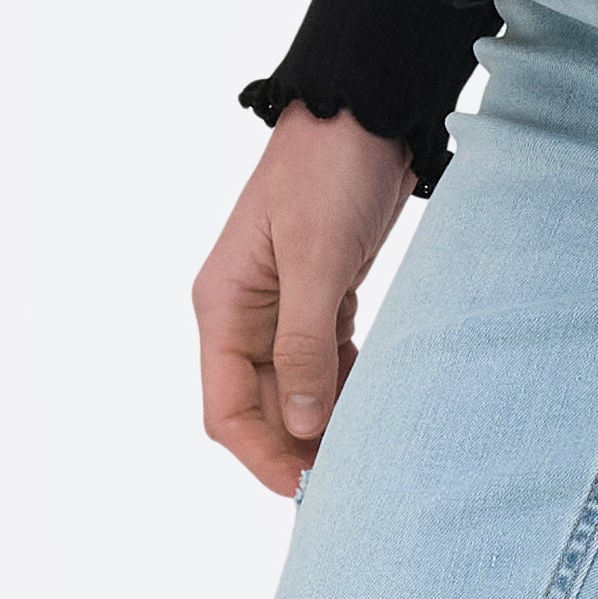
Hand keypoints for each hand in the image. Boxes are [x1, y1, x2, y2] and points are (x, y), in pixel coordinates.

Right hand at [197, 105, 419, 497]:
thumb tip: (303, 425)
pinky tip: (374, 404)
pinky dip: (345, 386)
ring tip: (367, 451)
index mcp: (223, 306)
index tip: (304, 487)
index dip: (261, 454)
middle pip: (260, 407)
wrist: (365, 112)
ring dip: (324, 421)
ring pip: (295, 389)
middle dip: (297, 446)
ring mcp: (281, 307)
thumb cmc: (329, 172)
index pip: (224, 408)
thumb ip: (305, 345)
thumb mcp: (316, 260)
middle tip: (350, 480)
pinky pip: (324, 361)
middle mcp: (244, 313)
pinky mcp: (319, 295)